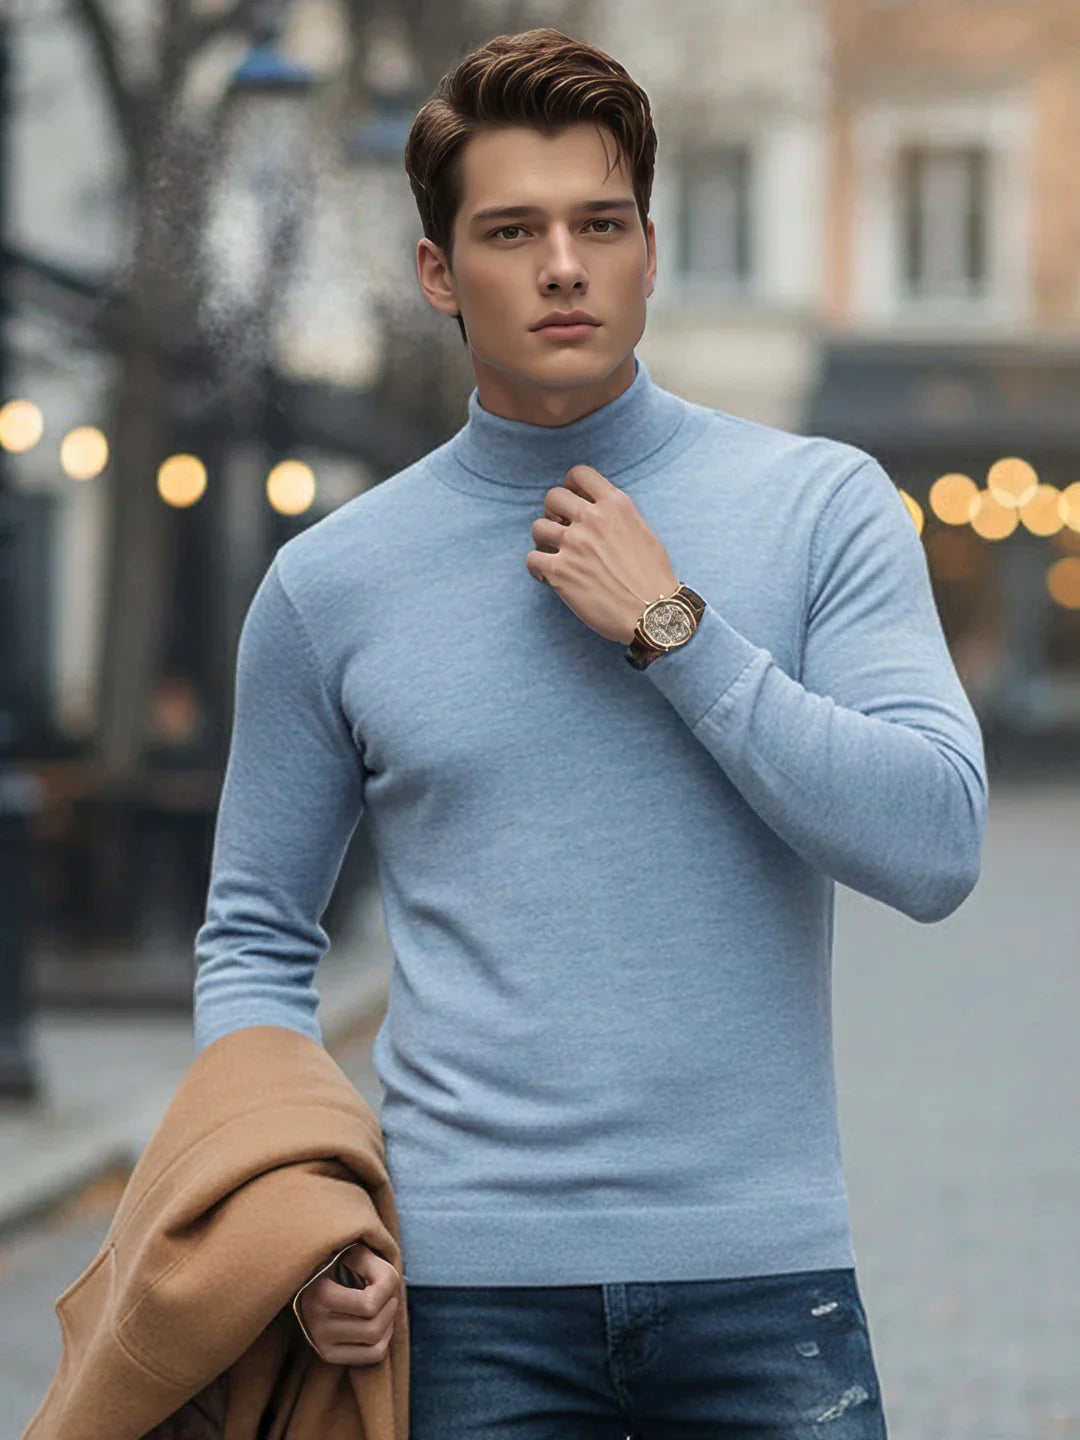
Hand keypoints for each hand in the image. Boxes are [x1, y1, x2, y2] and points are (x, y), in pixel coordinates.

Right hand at [296, 1242, 401, 1366]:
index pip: (369, 1306)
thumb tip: (385, 1295)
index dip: (386, 1292)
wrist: (317, 1277)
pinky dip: (383, 1342)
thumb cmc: (344, 1263)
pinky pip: (370, 1357)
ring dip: (388, 1325)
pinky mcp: (328, 1354)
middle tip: (388, 1296)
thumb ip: (378, 1270)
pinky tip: (379, 1325)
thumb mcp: (359, 1254)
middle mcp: (315, 1323)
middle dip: (390, 1310)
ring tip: (384, 1308)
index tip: (380, 1279)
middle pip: (373, 1329)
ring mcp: (320, 1342)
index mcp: (319, 1294)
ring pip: (373, 1345)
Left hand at [525, 465, 678, 644]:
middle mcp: (593, 520)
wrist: (654, 613)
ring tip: (554, 554)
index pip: (580, 474)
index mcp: (616, 506)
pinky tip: (549, 577)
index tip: (571, 499)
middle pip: (553, 497)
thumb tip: (598, 513)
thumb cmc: (654, 578)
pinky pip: (531, 559)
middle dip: (554, 512)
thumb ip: (618, 516)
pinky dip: (537, 568)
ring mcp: (574, 545)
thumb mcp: (643, 531)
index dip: (570, 485)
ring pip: (538, 527)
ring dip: (544, 541)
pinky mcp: (560, 572)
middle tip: (561, 529)